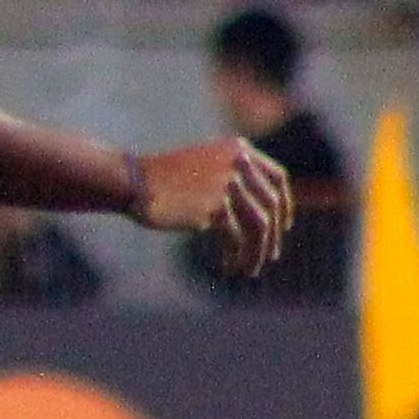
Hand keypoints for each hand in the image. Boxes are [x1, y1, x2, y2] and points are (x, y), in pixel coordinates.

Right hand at [131, 136, 291, 272]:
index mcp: (239, 149)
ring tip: (251, 269)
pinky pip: (237, 238)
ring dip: (259, 251)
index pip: (277, 178)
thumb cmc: (162, 179)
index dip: (286, 204)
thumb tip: (261, 212)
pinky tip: (228, 268)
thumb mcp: (203, 167)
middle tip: (270, 256)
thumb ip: (232, 178)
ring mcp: (228, 184)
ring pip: (259, 224)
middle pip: (270, 204)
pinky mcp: (215, 207)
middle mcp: (239, 163)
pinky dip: (237, 256)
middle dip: (273, 235)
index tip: (283, 226)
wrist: (132, 180)